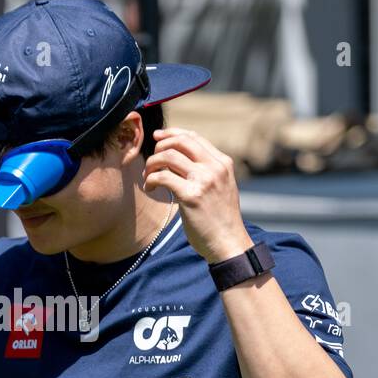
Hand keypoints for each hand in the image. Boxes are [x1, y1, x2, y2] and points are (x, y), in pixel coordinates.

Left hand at [142, 127, 252, 263]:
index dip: (173, 134)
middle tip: (151, 161)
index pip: (194, 137)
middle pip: (181, 141)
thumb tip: (177, 159)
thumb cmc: (221, 219)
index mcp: (223, 163)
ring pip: (169, 156)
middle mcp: (215, 168)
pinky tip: (151, 188)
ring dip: (152, 164)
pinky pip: (163, 177)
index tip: (158, 137)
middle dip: (160, 146)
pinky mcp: (191, 196)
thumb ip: (206, 171)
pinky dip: (151, 180)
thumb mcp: (220, 187)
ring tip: (149, 177)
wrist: (229, 243)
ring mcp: (204, 180)